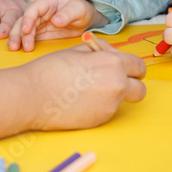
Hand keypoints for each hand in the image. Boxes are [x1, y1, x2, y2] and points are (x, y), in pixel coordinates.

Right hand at [7, 0, 102, 51]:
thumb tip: (55, 21)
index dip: (28, 19)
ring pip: (23, 30)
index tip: (26, 30)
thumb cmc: (80, 9)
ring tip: (14, 48)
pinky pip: (28, 38)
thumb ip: (67, 14)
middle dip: (19, 33)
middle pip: (24, 21)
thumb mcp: (77, 9)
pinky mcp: (39, 34)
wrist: (84, 18)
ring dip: (17, 39)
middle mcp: (38, 13)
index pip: (33, 9)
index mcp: (46, 3)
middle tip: (17, 45)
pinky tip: (18, 50)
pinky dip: (23, 43)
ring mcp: (38, 24)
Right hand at [26, 38, 145, 130]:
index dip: (130, 66)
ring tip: (88, 90)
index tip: (120, 67)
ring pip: (123, 101)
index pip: (138, 66)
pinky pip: (107, 111)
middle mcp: (117, 86)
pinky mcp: (100, 121)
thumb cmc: (50, 69)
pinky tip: (79, 101)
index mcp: (113, 64)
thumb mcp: (77, 50)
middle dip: (131, 84)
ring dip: (113, 96)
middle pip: (140, 89)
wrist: (31, 96)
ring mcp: (110, 106)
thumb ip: (99, 51)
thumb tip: (110, 53)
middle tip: (112, 81)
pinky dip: (99, 106)